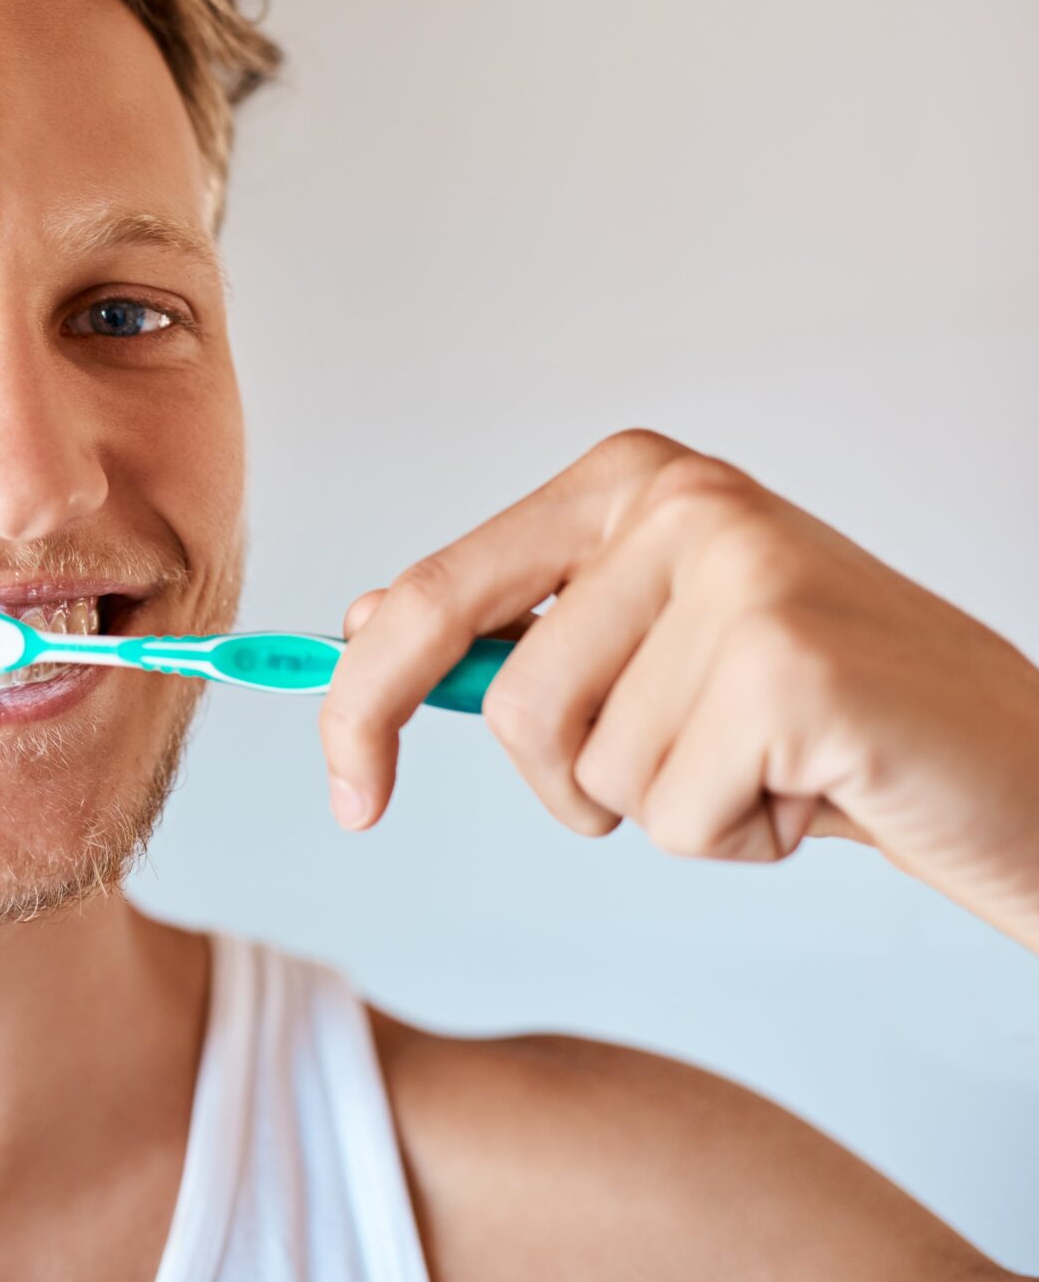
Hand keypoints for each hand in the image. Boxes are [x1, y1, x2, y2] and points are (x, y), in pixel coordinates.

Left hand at [319, 429, 1038, 952]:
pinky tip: (814, 787)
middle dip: (576, 784)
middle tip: (691, 777)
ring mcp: (737, 573)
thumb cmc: (827, 719)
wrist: (1021, 769)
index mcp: (629, 480)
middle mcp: (677, 501)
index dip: (360, 706)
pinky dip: (739, 838)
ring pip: (589, 772)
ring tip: (770, 764)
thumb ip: (520, 625)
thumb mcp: (653, 648)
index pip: (430, 597)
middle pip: (507, 708)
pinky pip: (672, 815)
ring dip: (672, 810)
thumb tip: (362, 619)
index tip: (347, 795)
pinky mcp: (786, 666)